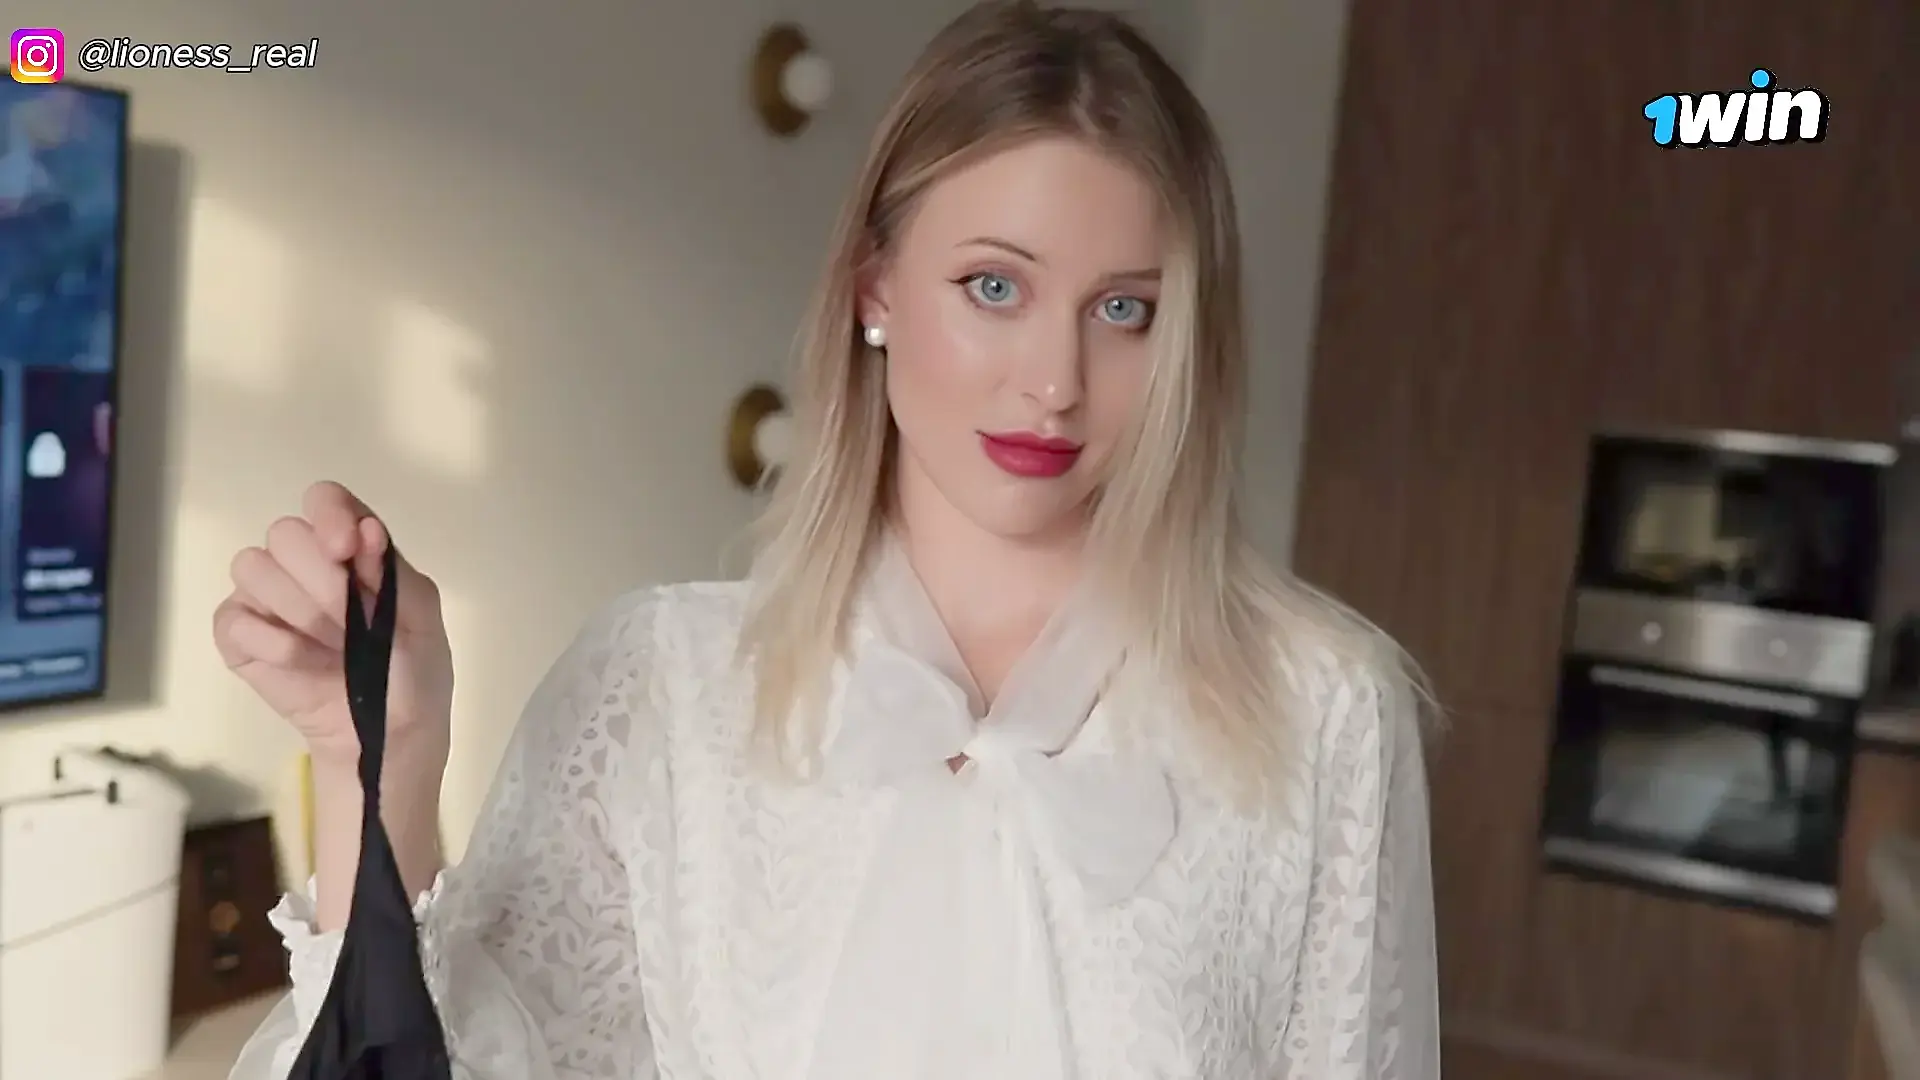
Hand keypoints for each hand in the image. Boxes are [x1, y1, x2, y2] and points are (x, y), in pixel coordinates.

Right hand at [213, 481, 454, 766]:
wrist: (386, 733)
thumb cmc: (411, 670)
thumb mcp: (422, 618)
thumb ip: (395, 572)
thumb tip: (366, 529)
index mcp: (350, 547)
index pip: (324, 499)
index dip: (330, 516)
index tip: (346, 549)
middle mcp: (302, 562)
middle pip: (285, 533)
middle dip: (322, 580)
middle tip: (352, 623)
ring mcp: (266, 598)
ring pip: (252, 567)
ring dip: (299, 610)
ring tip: (334, 647)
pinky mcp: (239, 637)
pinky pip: (232, 617)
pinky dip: (270, 640)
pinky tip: (302, 661)